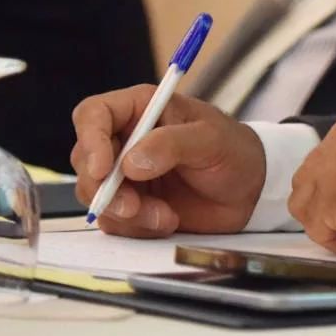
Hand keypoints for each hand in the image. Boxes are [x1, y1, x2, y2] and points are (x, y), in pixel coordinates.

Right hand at [70, 85, 265, 236]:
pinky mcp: (132, 204)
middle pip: (85, 160)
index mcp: (141, 109)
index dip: (90, 140)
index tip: (102, 170)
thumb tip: (131, 162)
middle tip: (134, 206)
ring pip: (94, 195)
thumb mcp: (211, 140)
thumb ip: (172, 144)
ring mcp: (125, 175)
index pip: (93, 115)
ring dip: (125, 213)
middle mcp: (126, 139)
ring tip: (164, 216)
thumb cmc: (234, 151)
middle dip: (105, 189)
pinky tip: (167, 220)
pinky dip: (136, 227)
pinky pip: (113, 220)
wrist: (251, 190)